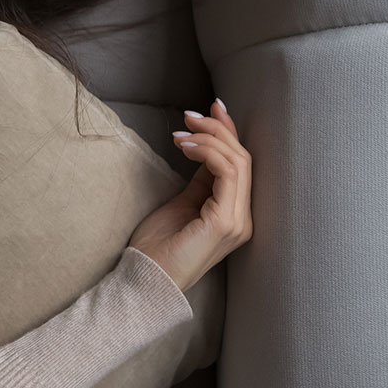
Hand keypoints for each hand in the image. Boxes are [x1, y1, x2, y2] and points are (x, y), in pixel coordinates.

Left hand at [127, 98, 253, 292]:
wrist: (145, 279)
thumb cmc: (158, 246)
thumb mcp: (184, 201)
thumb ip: (201, 179)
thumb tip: (205, 147)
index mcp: (235, 216)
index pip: (241, 165)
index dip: (229, 133)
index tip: (212, 107)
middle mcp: (243, 219)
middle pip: (243, 159)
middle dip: (218, 129)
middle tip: (189, 115)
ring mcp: (237, 222)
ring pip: (237, 162)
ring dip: (209, 138)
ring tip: (180, 134)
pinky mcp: (224, 222)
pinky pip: (226, 173)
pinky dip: (207, 152)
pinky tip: (185, 147)